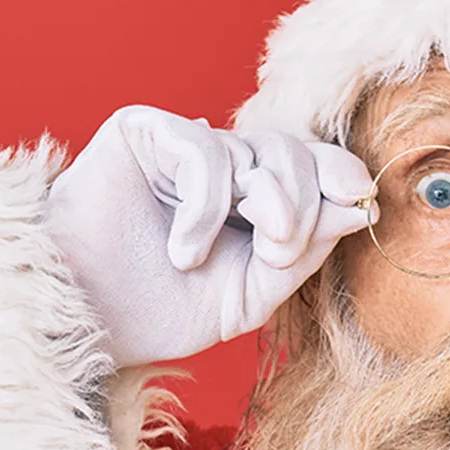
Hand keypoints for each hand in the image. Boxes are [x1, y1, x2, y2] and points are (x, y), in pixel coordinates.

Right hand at [44, 105, 373, 365]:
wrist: (88, 318)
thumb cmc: (161, 308)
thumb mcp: (252, 292)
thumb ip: (305, 250)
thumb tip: (360, 203)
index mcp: (253, 199)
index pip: (313, 166)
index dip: (341, 174)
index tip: (361, 199)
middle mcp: (224, 165)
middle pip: (295, 154)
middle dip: (301, 206)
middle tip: (275, 255)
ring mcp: (185, 145)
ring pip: (257, 149)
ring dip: (259, 208)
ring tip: (210, 260)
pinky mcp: (146, 130)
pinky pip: (206, 153)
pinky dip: (203, 208)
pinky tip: (182, 248)